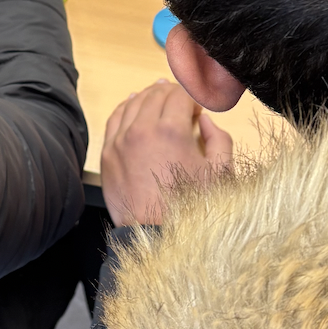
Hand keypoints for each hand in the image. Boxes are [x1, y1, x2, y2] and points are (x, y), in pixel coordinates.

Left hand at [101, 80, 231, 225]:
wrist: (154, 235)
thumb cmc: (190, 208)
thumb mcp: (219, 174)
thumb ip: (219, 140)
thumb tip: (206, 121)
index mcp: (172, 131)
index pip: (180, 95)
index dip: (192, 97)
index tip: (197, 108)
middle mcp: (143, 130)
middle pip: (156, 95)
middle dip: (171, 93)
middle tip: (181, 101)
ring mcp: (121, 140)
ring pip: (134, 103)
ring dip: (148, 96)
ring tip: (158, 97)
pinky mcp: (108, 153)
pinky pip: (114, 119)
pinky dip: (125, 107)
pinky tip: (132, 105)